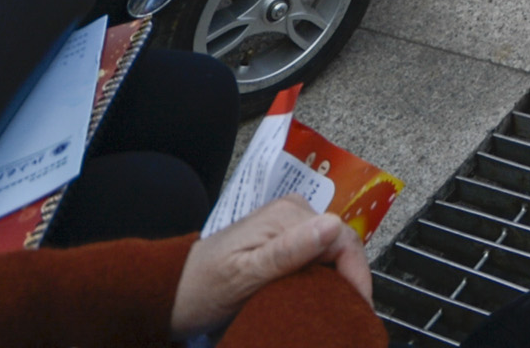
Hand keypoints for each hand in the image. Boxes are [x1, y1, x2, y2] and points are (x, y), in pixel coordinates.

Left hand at [170, 202, 371, 334]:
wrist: (171, 290)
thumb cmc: (201, 287)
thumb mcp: (244, 275)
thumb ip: (288, 251)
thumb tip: (332, 226)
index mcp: (287, 215)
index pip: (343, 237)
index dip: (357, 274)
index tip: (359, 308)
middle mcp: (292, 213)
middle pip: (341, 244)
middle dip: (351, 279)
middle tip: (350, 315)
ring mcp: (288, 226)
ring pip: (332, 252)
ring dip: (338, 280)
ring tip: (337, 311)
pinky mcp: (282, 241)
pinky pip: (316, 257)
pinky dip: (323, 279)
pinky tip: (318, 300)